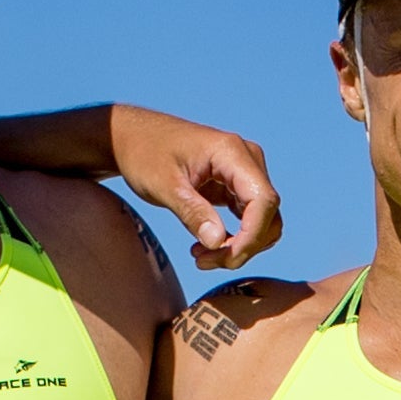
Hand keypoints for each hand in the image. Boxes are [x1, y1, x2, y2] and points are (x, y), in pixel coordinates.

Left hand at [107, 105, 282, 269]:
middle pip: (266, 214)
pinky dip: (234, 238)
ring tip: (201, 256)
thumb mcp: (164, 186)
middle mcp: (246, 159)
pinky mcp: (236, 184)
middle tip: (204, 262)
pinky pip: (249, 218)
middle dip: (242, 246)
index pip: (263, 200)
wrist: (134, 137)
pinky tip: (205, 246)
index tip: (226, 259)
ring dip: (239, 246)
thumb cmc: (145, 154)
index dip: (252, 236)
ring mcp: (244, 172)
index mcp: (232, 152)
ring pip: (262, 220)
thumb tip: (218, 242)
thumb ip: (192, 212)